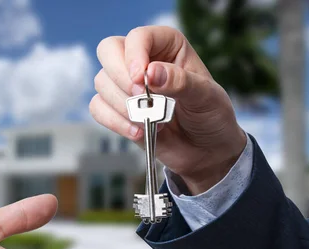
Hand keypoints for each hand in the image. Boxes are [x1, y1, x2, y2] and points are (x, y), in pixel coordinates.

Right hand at [90, 26, 247, 193]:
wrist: (205, 150)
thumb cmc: (210, 116)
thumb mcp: (206, 96)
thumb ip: (181, 82)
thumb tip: (151, 73)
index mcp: (166, 45)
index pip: (137, 37)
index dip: (134, 55)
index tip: (141, 79)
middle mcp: (142, 60)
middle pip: (108, 51)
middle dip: (120, 78)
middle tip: (141, 98)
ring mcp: (126, 85)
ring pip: (102, 82)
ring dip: (123, 106)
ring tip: (151, 122)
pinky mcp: (117, 109)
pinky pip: (98, 108)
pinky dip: (114, 122)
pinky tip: (137, 132)